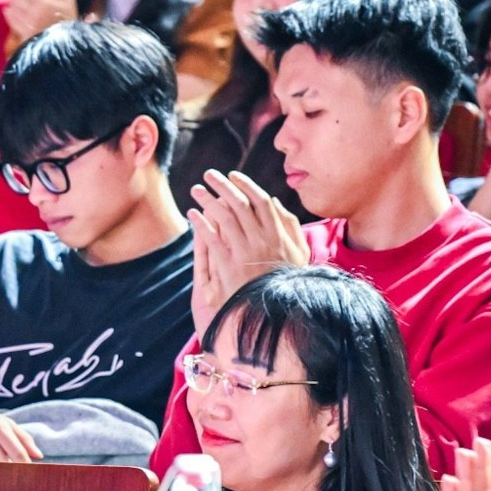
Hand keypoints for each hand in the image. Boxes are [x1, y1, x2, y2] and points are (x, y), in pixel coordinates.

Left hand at [5, 0, 77, 44]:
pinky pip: (11, 19)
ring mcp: (27, 23)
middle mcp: (33, 11)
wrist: (66, 45)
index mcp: (44, 2)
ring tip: (17, 0)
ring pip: (11, 6)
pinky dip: (10, 13)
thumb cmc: (68, 20)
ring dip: (12, 1)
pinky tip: (13, 11)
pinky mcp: (23, 32)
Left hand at [186, 170, 307, 334]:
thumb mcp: (299, 254)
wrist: (278, 315)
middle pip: (240, 203)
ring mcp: (246, 252)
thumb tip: (274, 202)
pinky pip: (212, 238)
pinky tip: (192, 213)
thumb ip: (290, 226)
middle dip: (223, 185)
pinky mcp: (230, 266)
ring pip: (224, 216)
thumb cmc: (288, 284)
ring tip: (196, 190)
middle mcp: (263, 239)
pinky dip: (201, 222)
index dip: (245, 185)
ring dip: (208, 199)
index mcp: (280, 234)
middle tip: (208, 175)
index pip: (260, 201)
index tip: (233, 176)